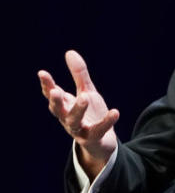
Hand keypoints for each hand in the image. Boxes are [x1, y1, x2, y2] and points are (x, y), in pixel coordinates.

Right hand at [39, 50, 119, 177]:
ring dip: (77, 110)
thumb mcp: (87, 91)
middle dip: (56, 101)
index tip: (42, 73)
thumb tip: (69, 52)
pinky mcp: (93, 138)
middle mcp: (68, 118)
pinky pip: (99, 130)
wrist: (101, 140)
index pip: (52, 94)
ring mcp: (79, 130)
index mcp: (65, 106)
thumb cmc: (90, 113)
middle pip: (58, 110)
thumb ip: (79, 74)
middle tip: (56, 91)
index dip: (47, 85)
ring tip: (84, 97)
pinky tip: (115, 111)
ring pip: (74, 122)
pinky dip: (106, 122)